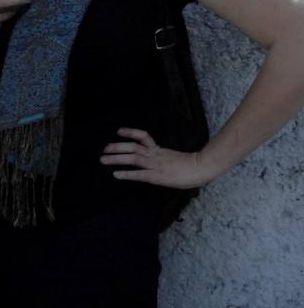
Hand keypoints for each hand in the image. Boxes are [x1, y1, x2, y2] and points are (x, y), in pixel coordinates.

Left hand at [101, 128, 218, 188]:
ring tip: (103, 160)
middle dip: (117, 147)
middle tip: (104, 149)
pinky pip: (140, 174)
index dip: (130, 133)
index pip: (143, 137)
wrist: (203, 168)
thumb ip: (161, 156)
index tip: (119, 131)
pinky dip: (127, 174)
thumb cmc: (191, 165)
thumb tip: (152, 158)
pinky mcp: (158, 176)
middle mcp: (156, 155)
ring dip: (116, 159)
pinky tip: (116, 174)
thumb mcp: (173, 157)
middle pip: (134, 147)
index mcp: (160, 150)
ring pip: (133, 158)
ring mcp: (156, 165)